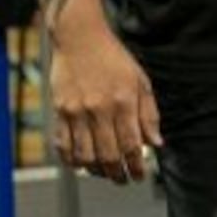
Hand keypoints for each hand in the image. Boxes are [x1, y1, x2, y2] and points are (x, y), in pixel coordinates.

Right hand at [48, 24, 158, 183]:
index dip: (137, 166)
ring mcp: (77, 111)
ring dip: (96, 170)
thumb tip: (156, 143)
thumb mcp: (140, 82)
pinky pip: (63, 145)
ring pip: (85, 155)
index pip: (132, 145)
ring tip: (103, 172)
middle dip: (118, 174)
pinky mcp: (60, 110)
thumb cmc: (112, 58)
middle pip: (108, 155)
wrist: (80, 37)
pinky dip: (71, 159)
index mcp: (123, 102)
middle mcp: (100, 109)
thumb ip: (149, 114)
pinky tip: (80, 163)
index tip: (139, 175)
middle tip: (123, 179)